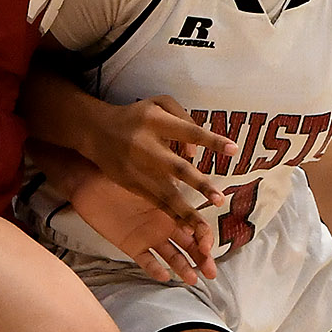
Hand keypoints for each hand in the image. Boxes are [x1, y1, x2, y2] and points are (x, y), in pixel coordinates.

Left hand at [68, 170, 216, 286]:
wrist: (88, 180)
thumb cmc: (118, 171)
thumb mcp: (148, 175)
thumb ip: (170, 183)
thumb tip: (194, 179)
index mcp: (173, 206)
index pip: (196, 225)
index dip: (204, 237)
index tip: (206, 246)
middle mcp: (164, 223)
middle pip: (189, 245)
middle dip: (202, 259)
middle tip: (212, 273)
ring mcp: (149, 235)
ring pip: (172, 256)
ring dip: (183, 267)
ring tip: (193, 279)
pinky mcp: (131, 245)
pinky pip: (146, 260)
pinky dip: (155, 269)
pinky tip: (165, 276)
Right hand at [86, 94, 237, 215]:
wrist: (97, 132)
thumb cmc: (138, 116)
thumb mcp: (160, 104)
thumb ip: (184, 120)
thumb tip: (194, 152)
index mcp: (156, 121)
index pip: (189, 131)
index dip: (211, 141)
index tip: (234, 150)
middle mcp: (146, 146)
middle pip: (177, 167)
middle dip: (199, 184)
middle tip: (219, 199)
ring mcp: (137, 168)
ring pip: (165, 193)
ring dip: (186, 211)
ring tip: (203, 228)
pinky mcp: (132, 184)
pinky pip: (155, 202)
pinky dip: (171, 215)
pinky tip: (186, 228)